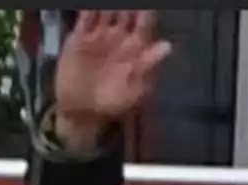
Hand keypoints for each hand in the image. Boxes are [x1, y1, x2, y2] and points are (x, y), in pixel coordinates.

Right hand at [53, 9, 172, 150]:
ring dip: (111, 3)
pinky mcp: (79, 36)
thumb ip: (149, 65)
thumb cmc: (112, 103)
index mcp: (134, 50)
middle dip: (130, 5)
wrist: (81, 110)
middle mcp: (118, 38)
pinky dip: (90, 8)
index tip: (148, 5)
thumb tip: (168, 46)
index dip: (146, 13)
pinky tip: (94, 3)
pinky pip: (86, 16)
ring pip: (106, 10)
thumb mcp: (135, 88)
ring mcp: (99, 35)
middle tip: (132, 0)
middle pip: (126, 13)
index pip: (144, 24)